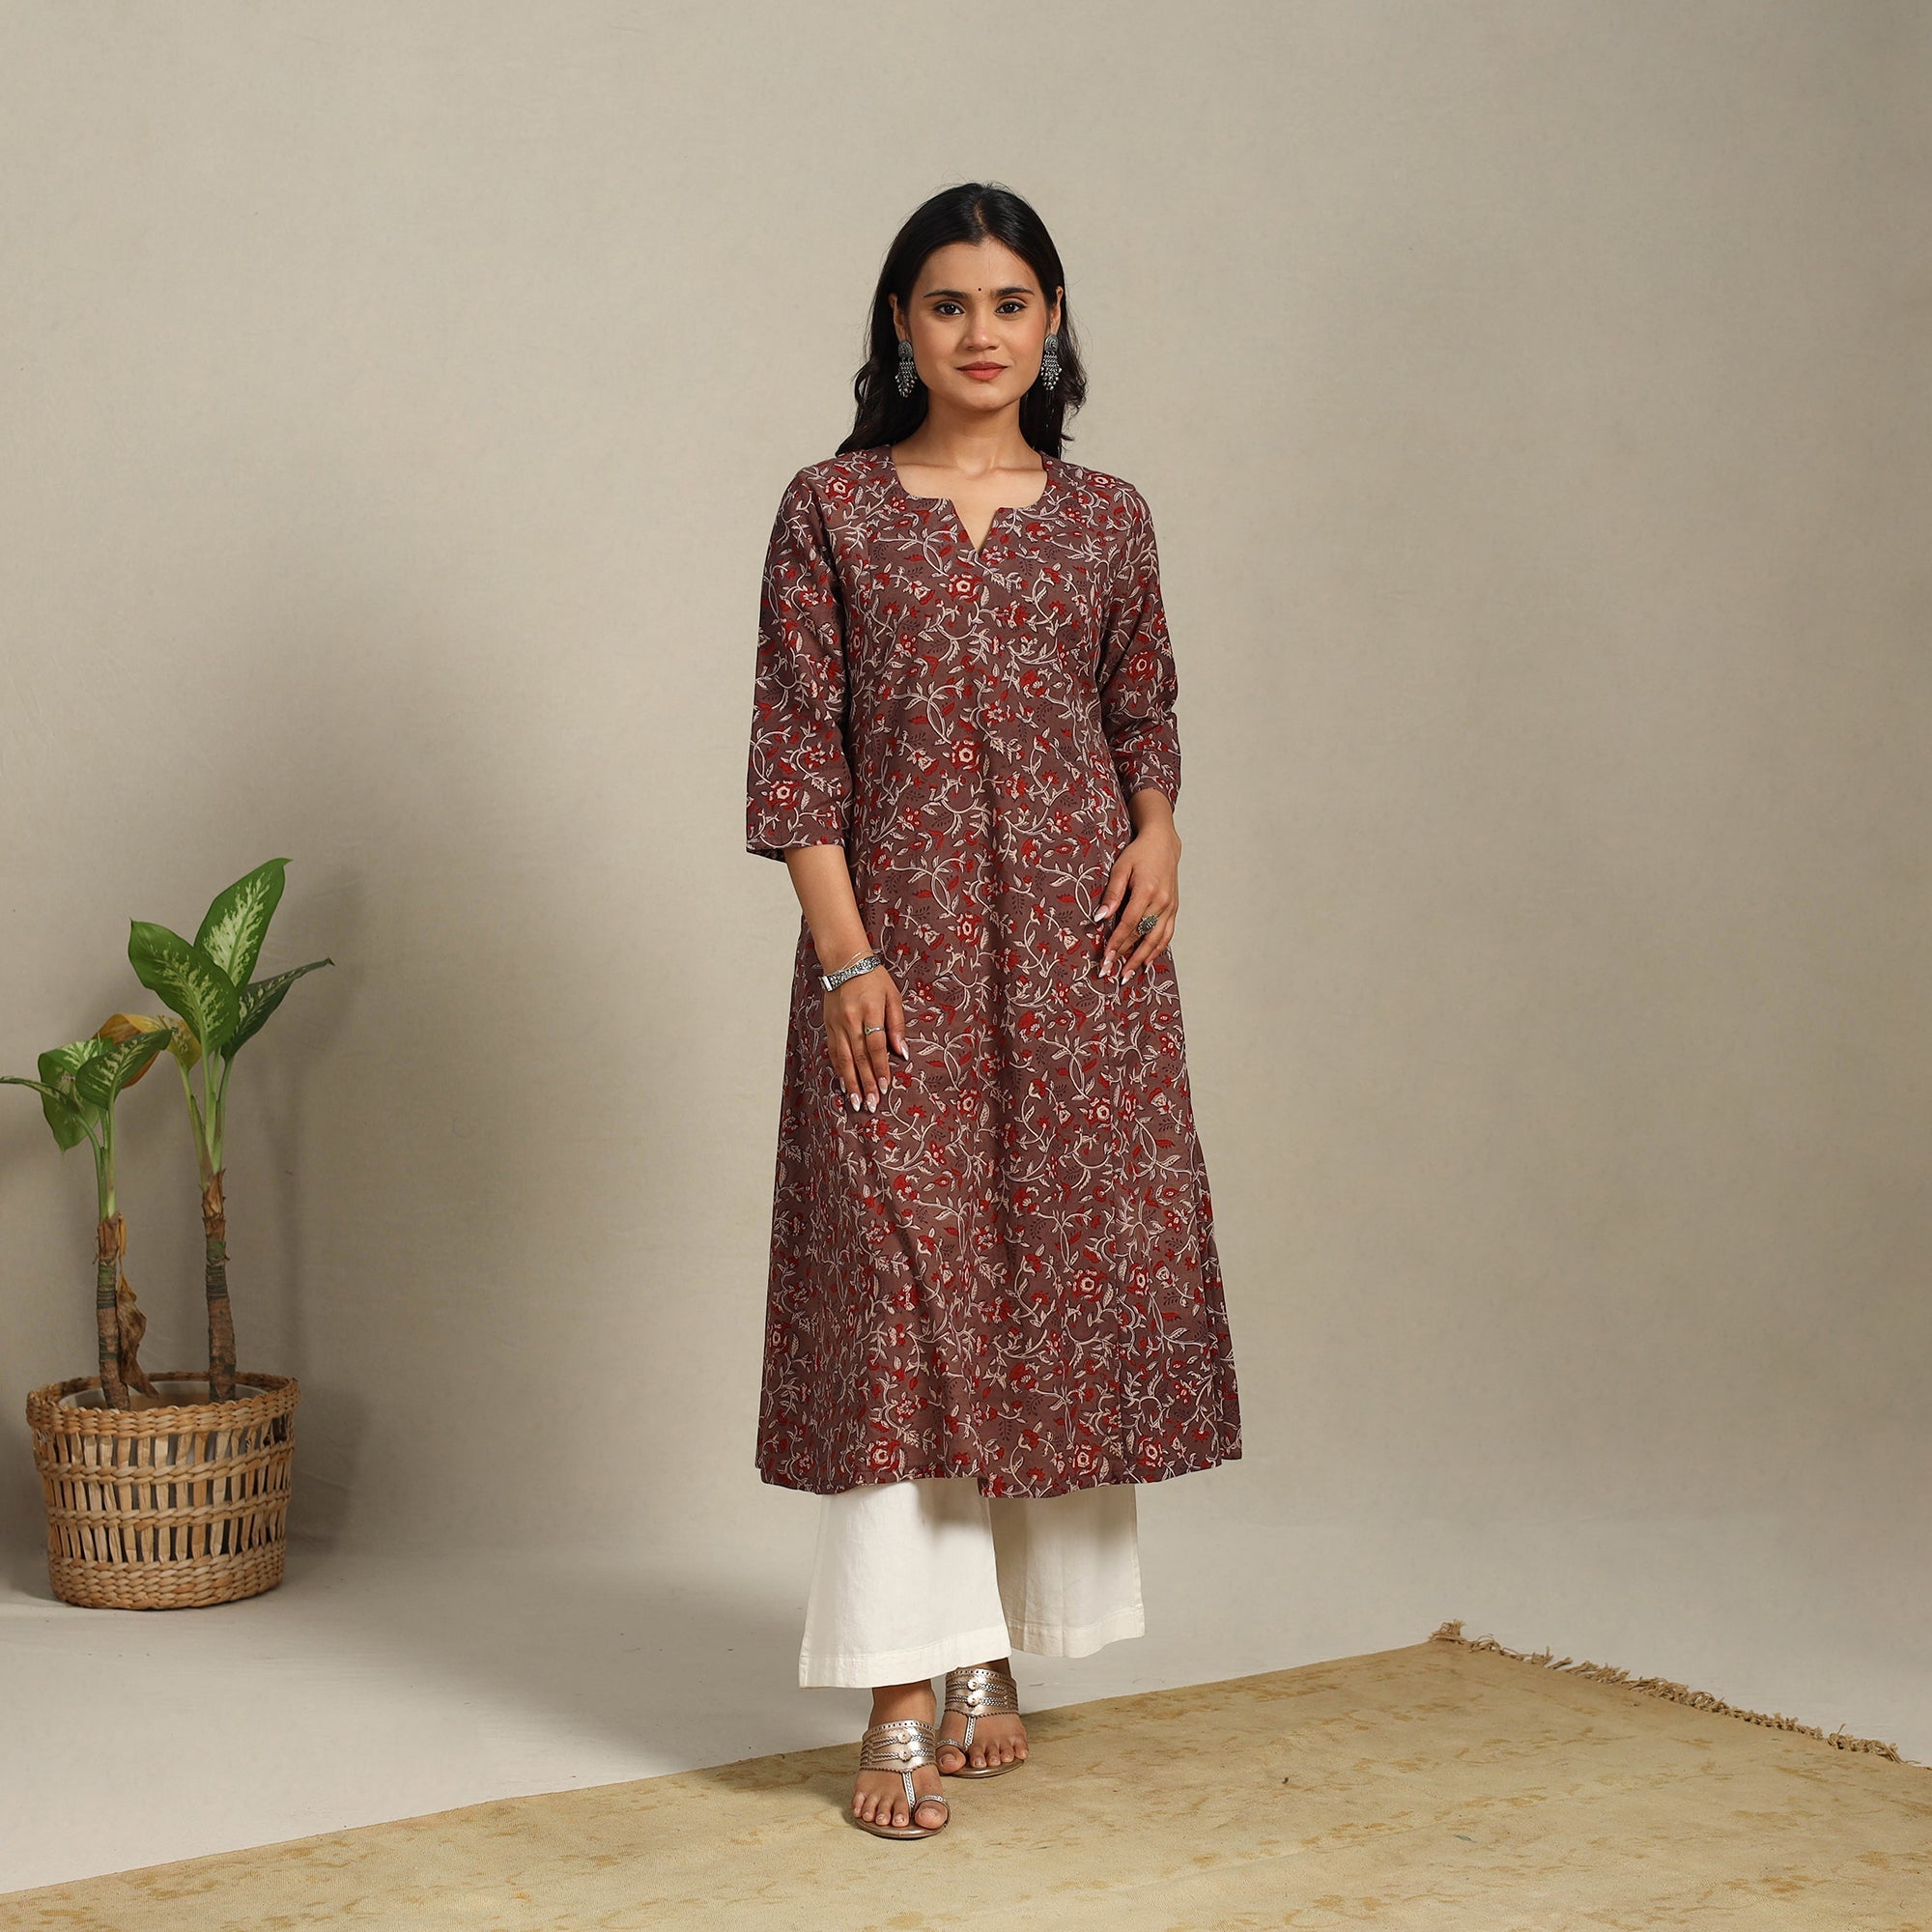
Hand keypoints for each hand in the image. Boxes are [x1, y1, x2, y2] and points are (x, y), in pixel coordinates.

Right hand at [823, 958, 907, 1112]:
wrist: (845, 962)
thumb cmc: (874, 979)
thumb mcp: (893, 997)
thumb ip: (897, 1025)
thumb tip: (902, 1052)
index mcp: (870, 1011)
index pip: (876, 1047)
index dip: (880, 1069)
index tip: (885, 1087)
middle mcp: (851, 1020)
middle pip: (859, 1057)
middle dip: (866, 1083)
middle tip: (871, 1104)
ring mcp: (837, 1024)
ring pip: (844, 1059)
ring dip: (851, 1082)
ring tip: (857, 1102)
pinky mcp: (828, 1026)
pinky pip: (834, 1052)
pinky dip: (839, 1069)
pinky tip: (844, 1084)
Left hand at [1094, 820, 1179, 979]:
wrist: (1163, 844)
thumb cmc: (1138, 854)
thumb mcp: (1120, 867)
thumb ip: (1111, 893)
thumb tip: (1099, 918)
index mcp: (1147, 890)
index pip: (1129, 923)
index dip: (1117, 942)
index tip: (1106, 958)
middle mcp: (1162, 902)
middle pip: (1142, 935)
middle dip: (1126, 956)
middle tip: (1111, 973)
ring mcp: (1170, 907)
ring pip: (1156, 939)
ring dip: (1141, 959)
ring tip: (1128, 974)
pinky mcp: (1174, 909)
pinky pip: (1167, 934)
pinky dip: (1157, 950)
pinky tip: (1147, 961)